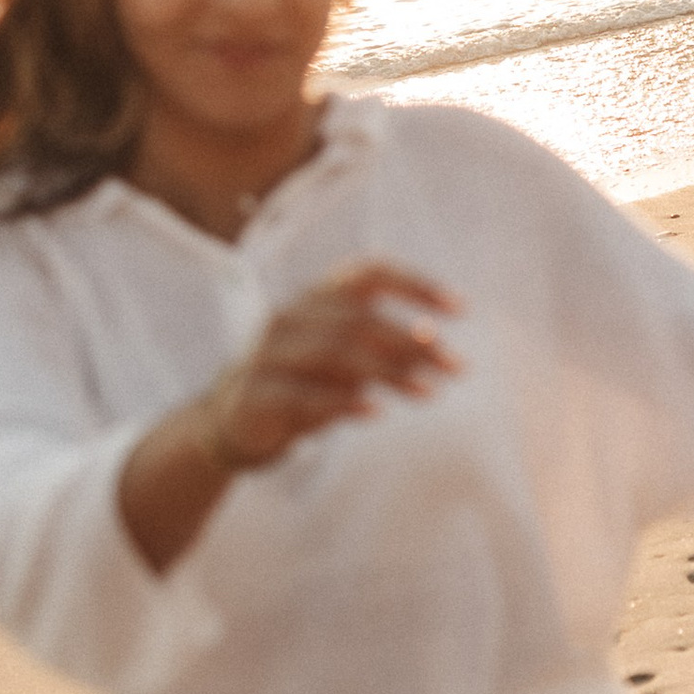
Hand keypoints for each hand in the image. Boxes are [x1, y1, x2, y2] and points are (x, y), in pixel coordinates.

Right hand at [202, 263, 460, 469]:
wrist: (233, 421)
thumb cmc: (303, 383)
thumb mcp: (344, 360)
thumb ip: (382, 347)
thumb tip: (434, 339)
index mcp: (315, 298)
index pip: (368, 273)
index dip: (415, 283)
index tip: (461, 309)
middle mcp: (290, 317)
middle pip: (360, 319)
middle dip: (414, 343)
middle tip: (456, 368)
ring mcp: (268, 354)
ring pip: (336, 354)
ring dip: (389, 372)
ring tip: (429, 392)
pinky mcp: (256, 393)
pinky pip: (304, 394)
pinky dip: (343, 402)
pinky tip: (376, 412)